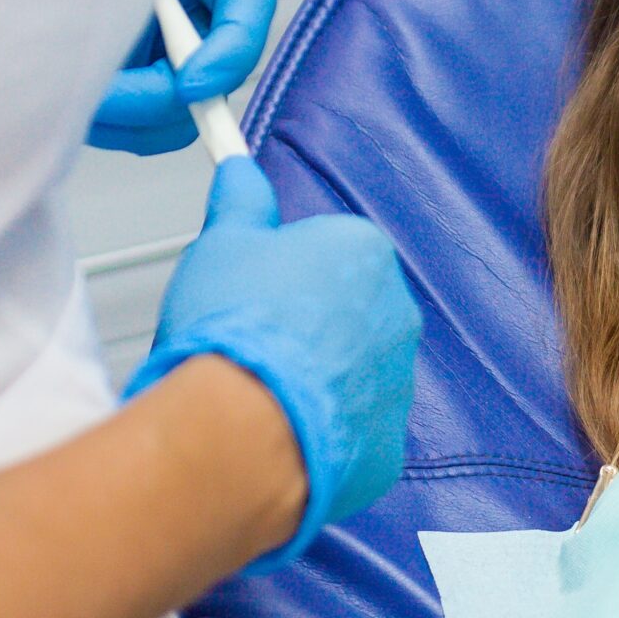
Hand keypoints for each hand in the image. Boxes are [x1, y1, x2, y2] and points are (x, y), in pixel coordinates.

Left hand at [90, 0, 277, 155]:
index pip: (247, 12)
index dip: (231, 55)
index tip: (190, 83)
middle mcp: (190, 21)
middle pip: (216, 75)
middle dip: (168, 94)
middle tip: (115, 97)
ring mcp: (160, 60)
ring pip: (180, 114)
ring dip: (135, 116)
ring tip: (82, 95)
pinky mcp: (129, 93)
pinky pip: (141, 131)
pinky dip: (113, 126)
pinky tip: (76, 103)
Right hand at [124, 158, 420, 572]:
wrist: (238, 429)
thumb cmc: (232, 329)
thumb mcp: (221, 244)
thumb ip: (241, 202)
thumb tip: (242, 171)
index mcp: (364, 253)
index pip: (325, 251)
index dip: (277, 273)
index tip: (246, 292)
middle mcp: (397, 314)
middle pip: (343, 313)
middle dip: (301, 327)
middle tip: (246, 343)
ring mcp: (397, 384)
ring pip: (349, 374)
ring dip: (312, 381)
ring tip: (257, 395)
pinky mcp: (386, 446)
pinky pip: (351, 433)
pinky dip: (318, 436)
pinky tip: (276, 435)